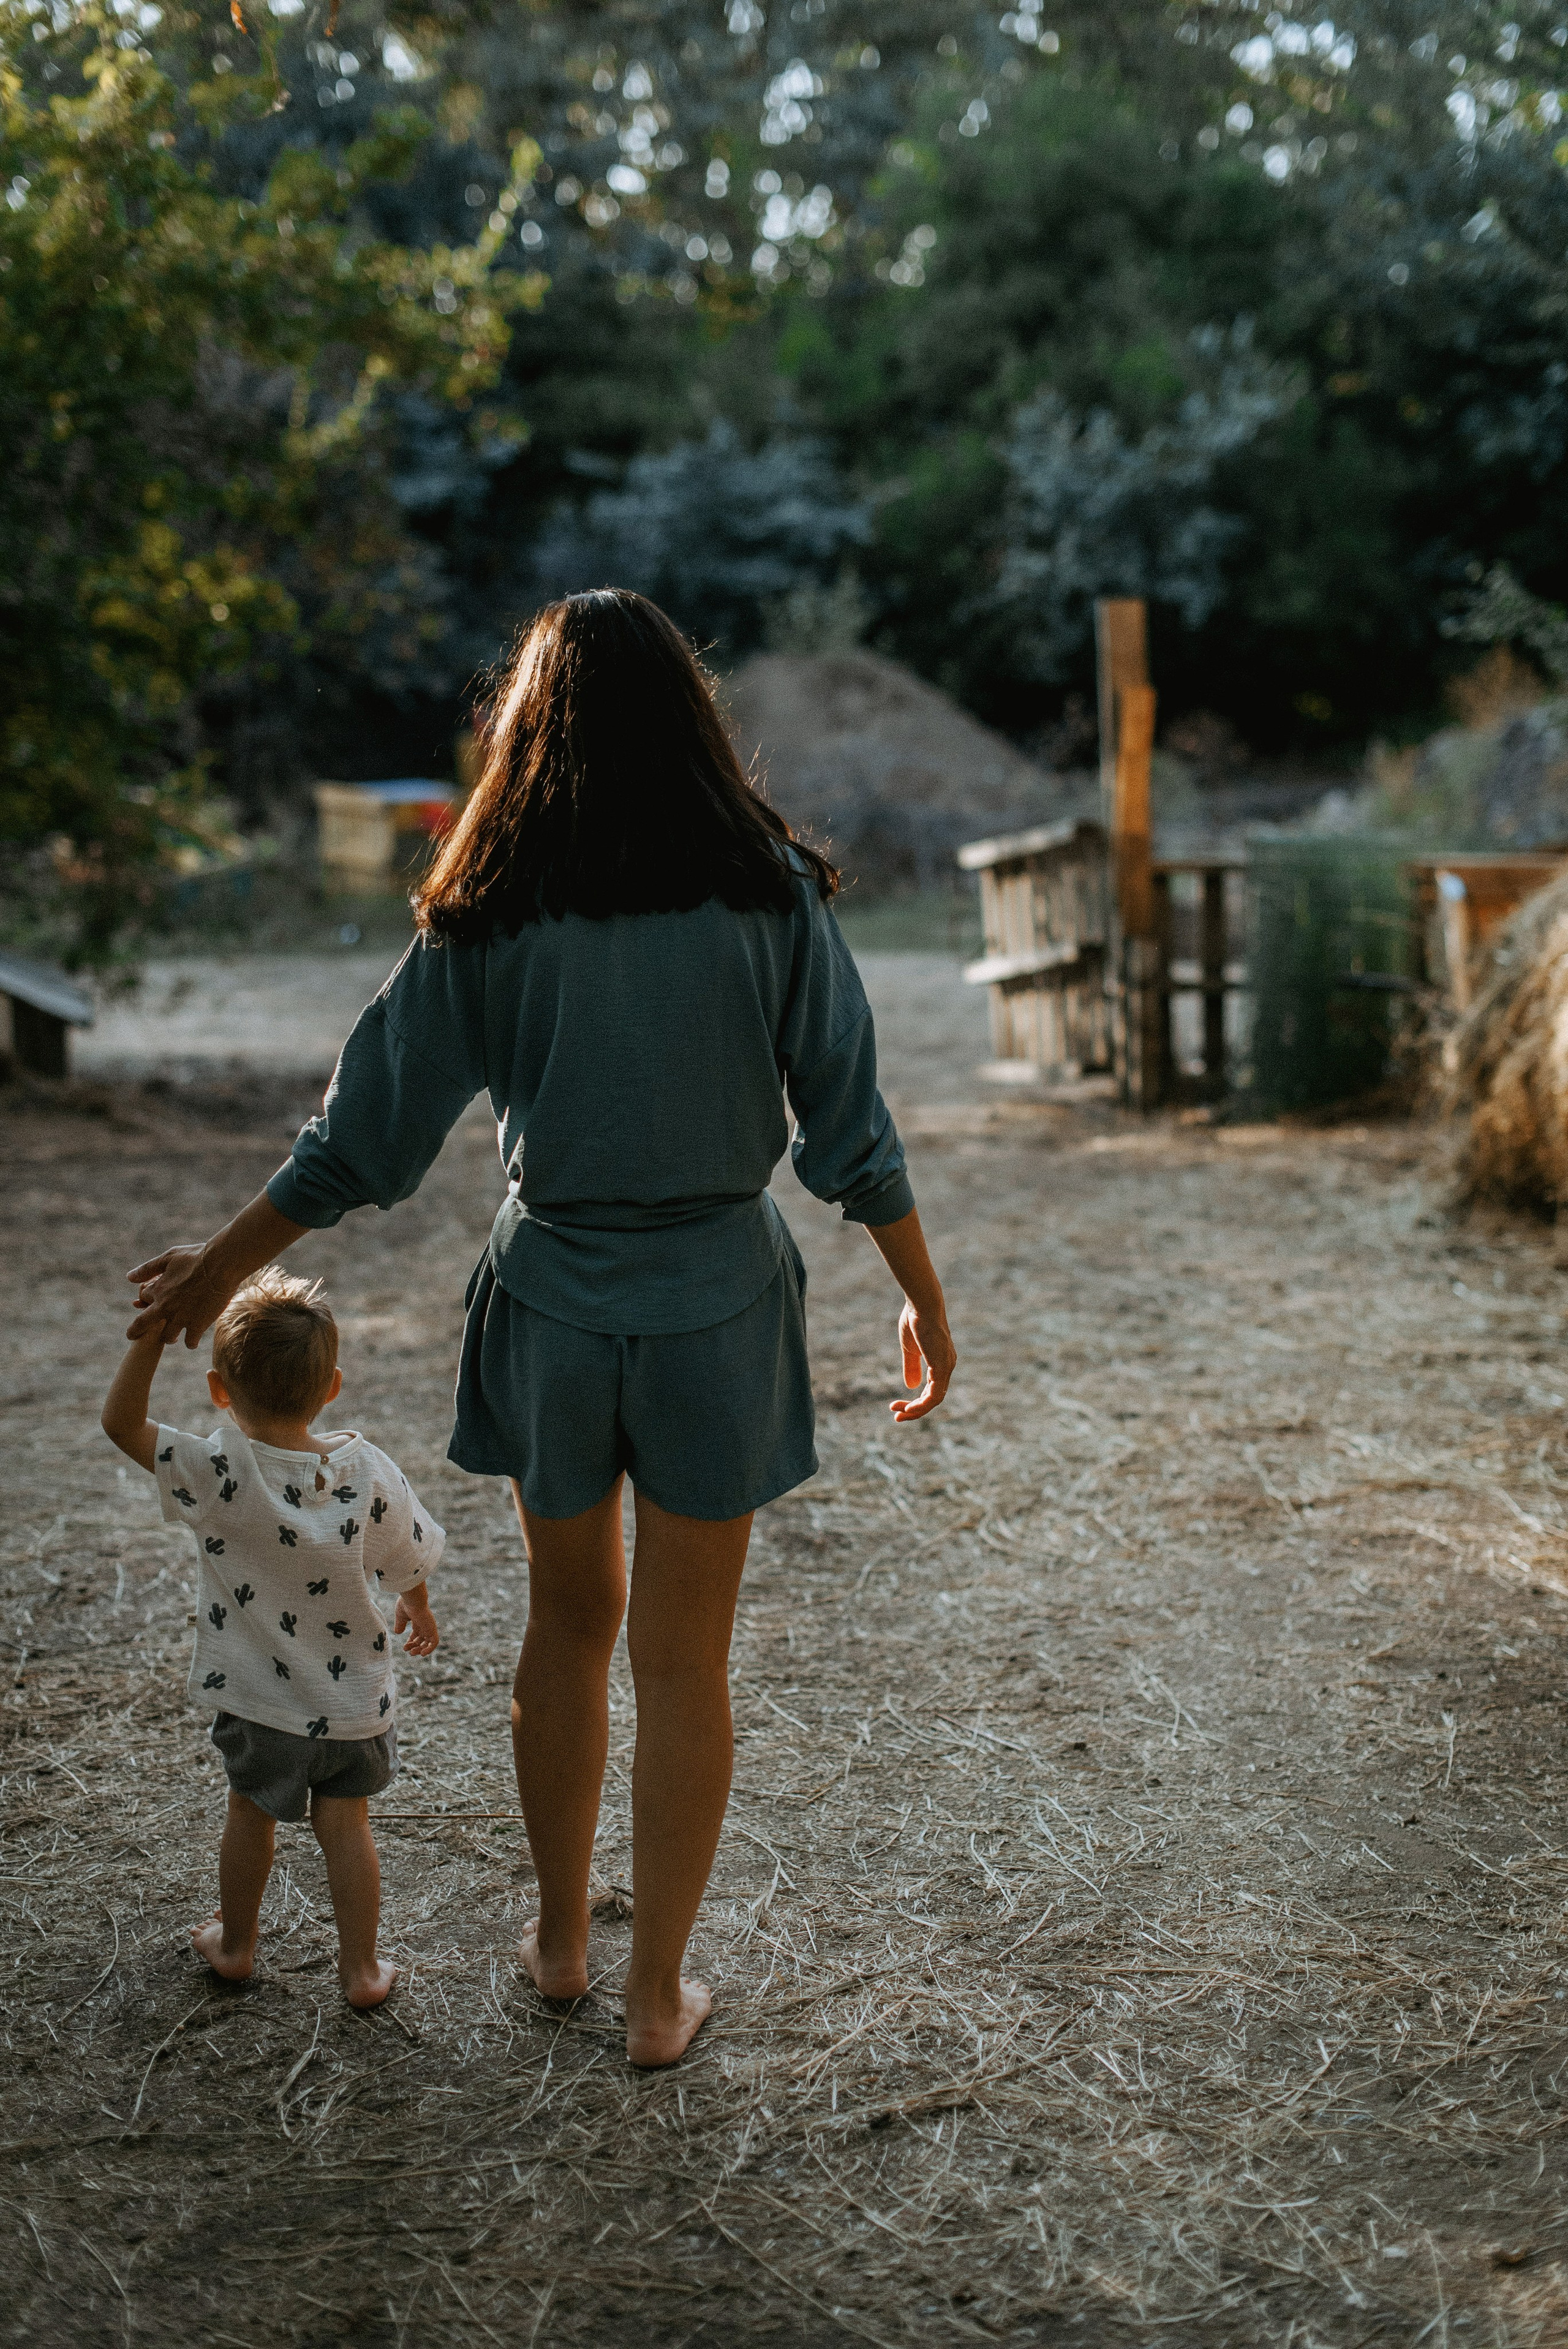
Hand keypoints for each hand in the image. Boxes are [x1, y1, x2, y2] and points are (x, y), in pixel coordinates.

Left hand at [126, 1243, 239, 1347]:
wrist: (222, 1265)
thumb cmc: (197, 1257)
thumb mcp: (169, 1257)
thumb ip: (148, 1268)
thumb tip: (129, 1277)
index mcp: (158, 1289)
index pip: (143, 1298)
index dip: (146, 1299)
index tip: (148, 1301)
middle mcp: (166, 1306)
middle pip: (143, 1324)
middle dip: (135, 1332)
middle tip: (133, 1336)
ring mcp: (181, 1318)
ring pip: (167, 1337)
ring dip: (169, 1337)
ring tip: (173, 1337)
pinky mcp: (198, 1325)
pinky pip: (190, 1342)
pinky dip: (190, 1342)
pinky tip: (193, 1341)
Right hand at [395, 1596, 439, 1655]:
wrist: (413, 1599)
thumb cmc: (406, 1604)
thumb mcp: (400, 1616)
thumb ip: (400, 1624)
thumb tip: (398, 1633)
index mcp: (417, 1620)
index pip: (417, 1634)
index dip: (411, 1641)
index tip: (405, 1646)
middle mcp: (424, 1624)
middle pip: (422, 1639)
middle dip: (415, 1647)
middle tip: (407, 1650)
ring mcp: (429, 1627)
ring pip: (428, 1642)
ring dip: (420, 1650)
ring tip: (412, 1653)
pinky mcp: (432, 1629)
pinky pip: (434, 1642)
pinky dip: (429, 1649)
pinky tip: (422, 1653)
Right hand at [892, 1298, 955, 1422]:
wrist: (921, 1304)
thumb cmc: (915, 1320)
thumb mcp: (910, 1348)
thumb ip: (911, 1366)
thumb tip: (911, 1386)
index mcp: (941, 1362)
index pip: (932, 1389)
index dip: (916, 1401)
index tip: (897, 1407)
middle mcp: (947, 1366)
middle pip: (934, 1398)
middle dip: (915, 1410)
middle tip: (897, 1417)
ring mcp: (946, 1366)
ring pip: (935, 1399)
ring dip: (917, 1410)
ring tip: (899, 1414)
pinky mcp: (942, 1365)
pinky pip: (934, 1394)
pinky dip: (922, 1404)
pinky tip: (909, 1408)